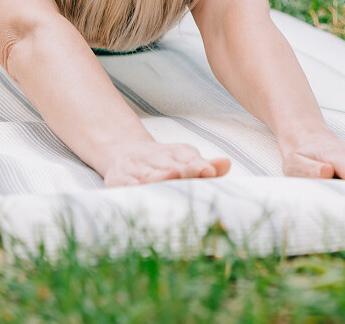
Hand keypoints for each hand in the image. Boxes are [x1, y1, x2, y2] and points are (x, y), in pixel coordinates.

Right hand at [101, 141, 231, 186]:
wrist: (125, 153)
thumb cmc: (164, 163)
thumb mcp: (186, 159)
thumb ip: (206, 166)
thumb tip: (226, 164)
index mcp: (177, 153)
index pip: (188, 158)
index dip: (197, 165)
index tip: (206, 170)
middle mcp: (156, 159)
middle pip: (169, 167)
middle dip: (179, 173)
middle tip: (187, 176)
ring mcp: (136, 170)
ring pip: (148, 176)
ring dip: (157, 179)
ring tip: (167, 181)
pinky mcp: (118, 180)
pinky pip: (125, 184)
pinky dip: (131, 188)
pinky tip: (138, 192)